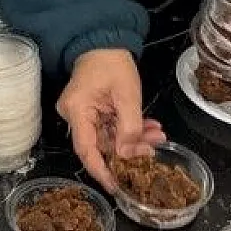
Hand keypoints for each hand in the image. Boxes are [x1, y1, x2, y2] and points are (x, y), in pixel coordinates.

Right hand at [57, 48, 166, 191]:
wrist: (104, 43)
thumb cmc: (112, 63)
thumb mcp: (127, 95)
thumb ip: (129, 127)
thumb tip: (130, 155)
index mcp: (77, 110)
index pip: (86, 150)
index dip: (101, 171)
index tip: (116, 187)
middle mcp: (74, 116)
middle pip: (100, 145)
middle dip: (128, 150)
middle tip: (152, 150)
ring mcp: (81, 115)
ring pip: (108, 138)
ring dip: (133, 138)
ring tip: (156, 136)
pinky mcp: (90, 113)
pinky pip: (109, 129)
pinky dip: (128, 129)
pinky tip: (147, 127)